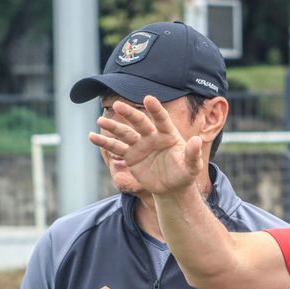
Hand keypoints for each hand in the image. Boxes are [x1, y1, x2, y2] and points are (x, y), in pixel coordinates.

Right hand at [89, 95, 203, 194]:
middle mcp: (152, 136)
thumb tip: (197, 141)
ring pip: (125, 133)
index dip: (155, 110)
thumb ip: (193, 154)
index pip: (162, 119)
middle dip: (129, 114)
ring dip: (113, 126)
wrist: (172, 188)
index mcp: (168, 135)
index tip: (148, 98)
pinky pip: (116, 148)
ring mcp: (140, 145)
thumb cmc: (185, 174)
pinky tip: (92, 136)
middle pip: (140, 122)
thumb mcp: (192, 166)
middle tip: (118, 105)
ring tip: (100, 121)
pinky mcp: (130, 156)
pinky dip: (104, 142)